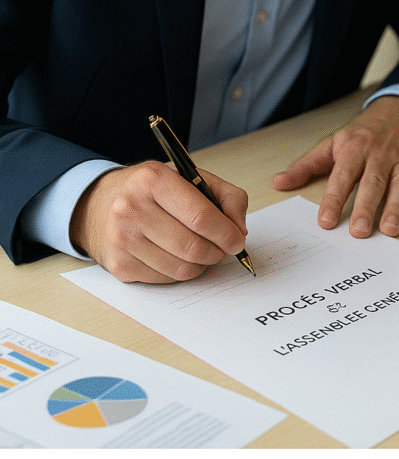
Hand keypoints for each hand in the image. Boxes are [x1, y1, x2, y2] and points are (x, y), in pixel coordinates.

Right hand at [70, 161, 247, 282]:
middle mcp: (132, 208)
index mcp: (153, 180)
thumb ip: (225, 196)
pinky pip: (165, 279)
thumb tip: (239, 229)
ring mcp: (122, 239)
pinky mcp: (119, 265)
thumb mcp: (188, 178)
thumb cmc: (150, 192)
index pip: (201, 216)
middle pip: (193, 247)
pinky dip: (181, 272)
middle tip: (223, 248)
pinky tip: (178, 256)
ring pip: (182, 269)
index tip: (237, 240)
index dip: (227, 233)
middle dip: (218, 252)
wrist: (99, 205)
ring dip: (201, 265)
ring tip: (202, 252)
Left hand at [272, 96, 398, 237]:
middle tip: (358, 232)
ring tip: (389, 230)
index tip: (326, 222)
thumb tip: (279, 183)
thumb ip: (306, 166)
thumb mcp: (332, 144)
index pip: (342, 176)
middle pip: (372, 183)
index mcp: (354, 148)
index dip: (334, 199)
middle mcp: (380, 154)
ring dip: (395, 207)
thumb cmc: (364, 133)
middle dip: (365, 207)